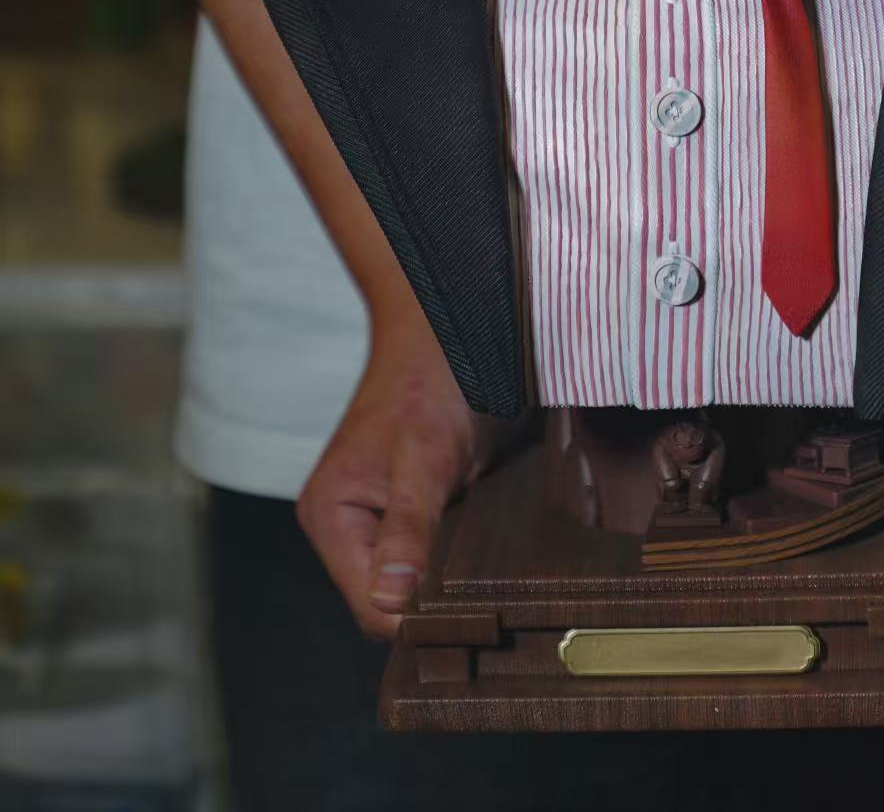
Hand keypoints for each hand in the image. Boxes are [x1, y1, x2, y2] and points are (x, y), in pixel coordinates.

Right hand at [295, 299, 501, 637]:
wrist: (444, 327)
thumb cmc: (432, 379)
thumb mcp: (426, 453)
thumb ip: (408, 525)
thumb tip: (392, 599)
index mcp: (331, 516)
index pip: (370, 607)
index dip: (416, 619)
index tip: (471, 620)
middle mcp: (344, 525)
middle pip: (388, 602)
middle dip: (433, 603)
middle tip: (489, 598)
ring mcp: (373, 519)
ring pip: (409, 583)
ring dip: (444, 581)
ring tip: (487, 572)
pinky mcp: (404, 510)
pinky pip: (425, 556)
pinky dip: (451, 559)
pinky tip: (482, 553)